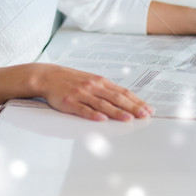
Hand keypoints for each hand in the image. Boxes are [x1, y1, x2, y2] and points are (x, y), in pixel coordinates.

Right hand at [36, 63, 152, 121]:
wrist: (48, 76)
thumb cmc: (70, 80)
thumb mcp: (90, 80)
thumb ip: (105, 89)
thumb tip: (123, 99)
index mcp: (100, 81)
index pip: (122, 92)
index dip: (136, 101)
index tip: (148, 109)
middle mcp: (93, 86)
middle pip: (116, 98)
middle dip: (132, 107)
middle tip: (144, 115)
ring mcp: (81, 94)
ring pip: (102, 104)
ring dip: (116, 112)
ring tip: (128, 118)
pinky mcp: (69, 102)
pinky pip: (83, 109)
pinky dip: (93, 114)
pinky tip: (101, 119)